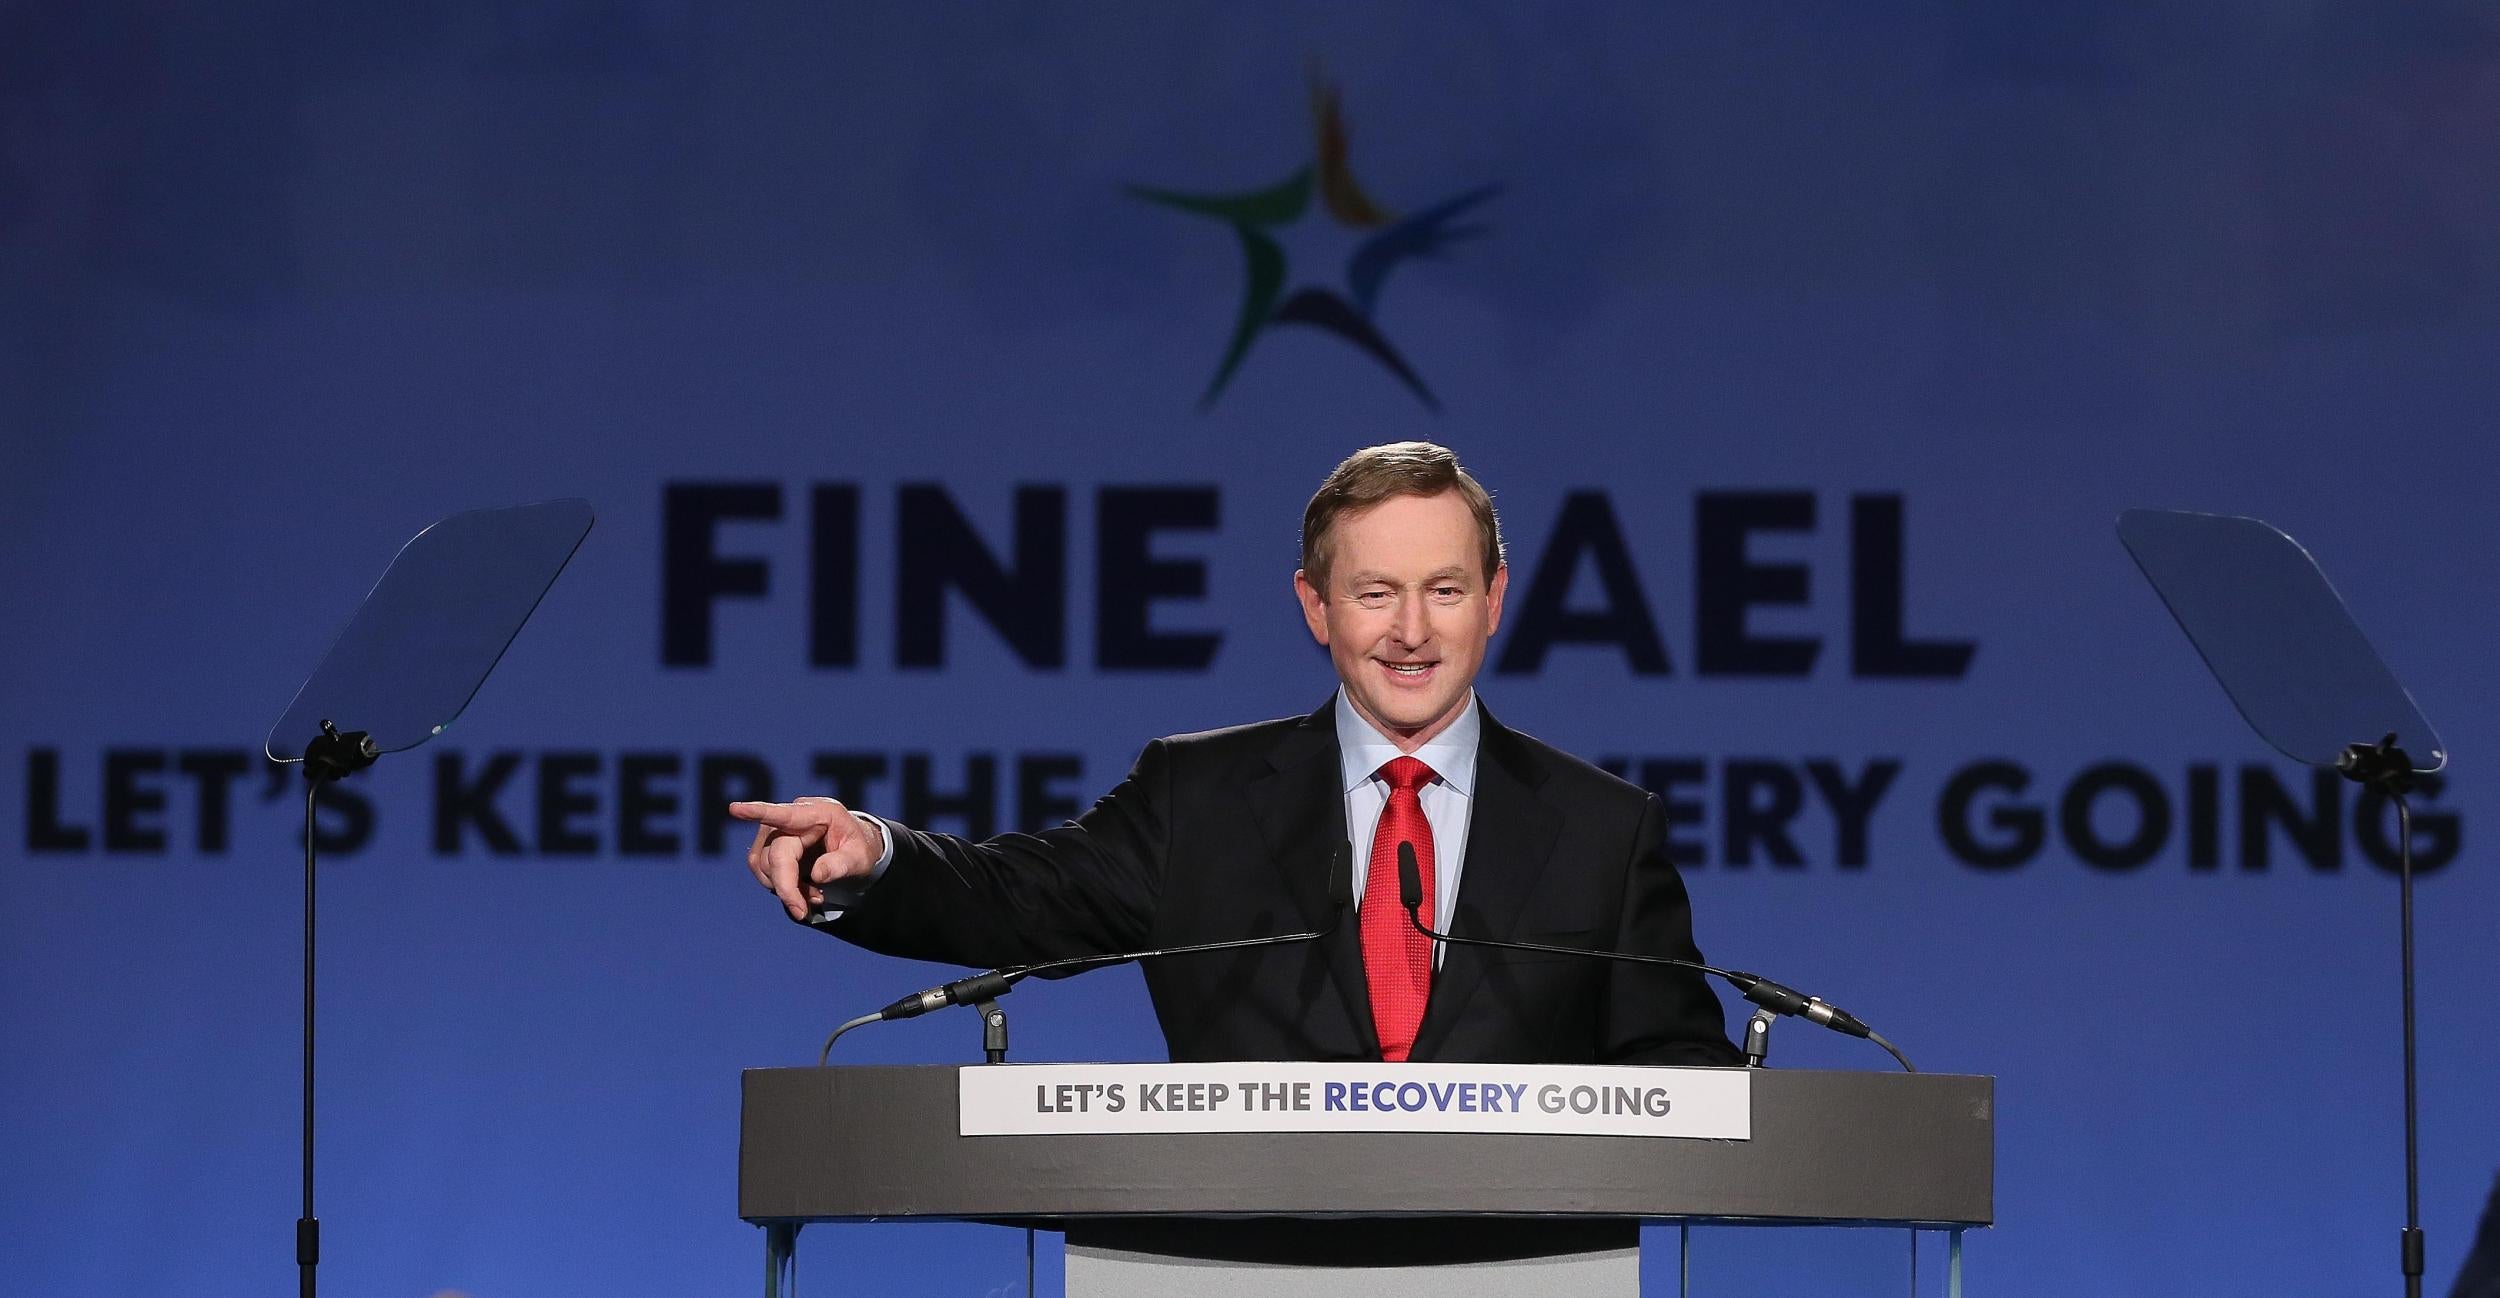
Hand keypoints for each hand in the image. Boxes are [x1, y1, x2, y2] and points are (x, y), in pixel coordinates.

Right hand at [729, 797, 885, 919]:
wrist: (851, 849)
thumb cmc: (857, 848)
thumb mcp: (860, 858)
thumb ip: (841, 864)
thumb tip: (816, 875)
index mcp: (818, 813)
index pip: (785, 814)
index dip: (758, 812)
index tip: (735, 809)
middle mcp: (791, 818)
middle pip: (775, 854)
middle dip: (786, 886)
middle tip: (803, 912)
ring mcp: (775, 831)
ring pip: (764, 866)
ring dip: (785, 887)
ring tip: (813, 895)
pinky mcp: (767, 847)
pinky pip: (764, 872)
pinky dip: (781, 887)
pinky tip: (802, 892)